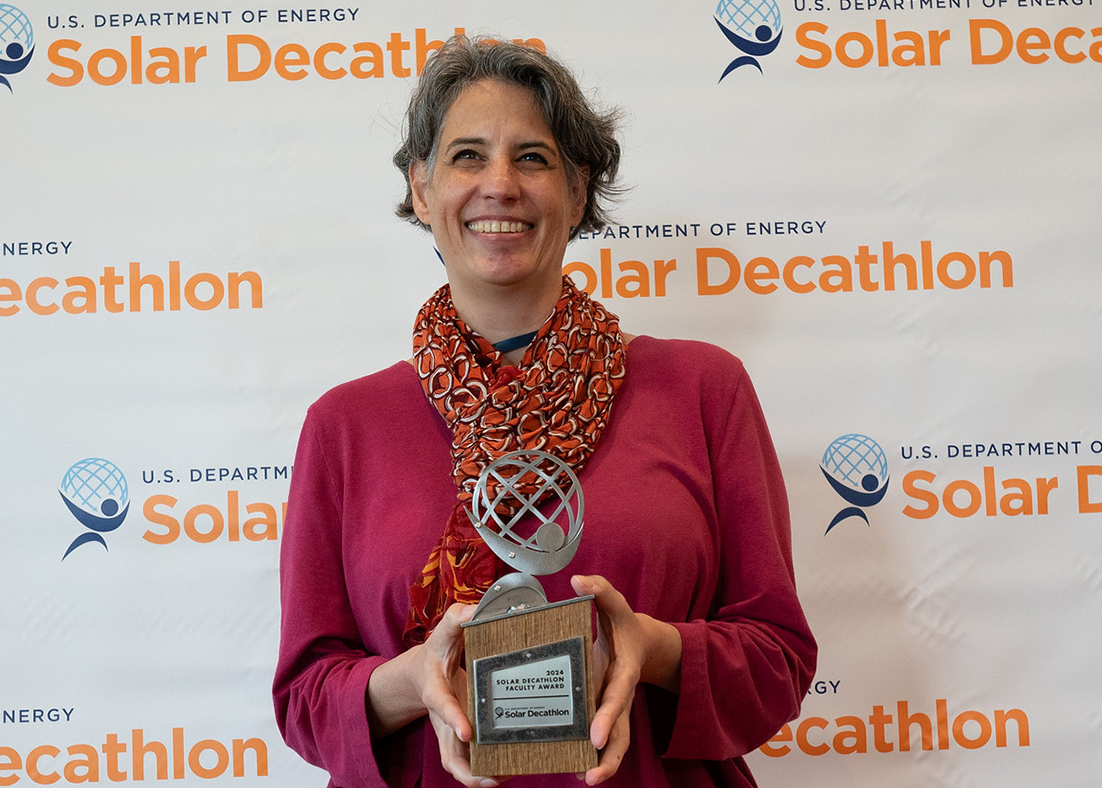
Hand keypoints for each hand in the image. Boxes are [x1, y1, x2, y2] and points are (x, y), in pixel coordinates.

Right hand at [415, 604, 506, 787]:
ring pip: (461, 767)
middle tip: (495, 776)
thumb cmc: (437, 654)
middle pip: (449, 756)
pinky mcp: (463, 737)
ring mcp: (451, 732)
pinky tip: (513, 766)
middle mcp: (443, 719)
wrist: (423, 673)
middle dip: (469, 772)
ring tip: (511, 774)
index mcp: (435, 691)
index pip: (442, 707)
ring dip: (482, 777)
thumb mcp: (443, 633)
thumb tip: (475, 609)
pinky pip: (473, 761)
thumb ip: (456, 619)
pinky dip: (488, 770)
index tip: (467, 732)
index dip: (453, 719)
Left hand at [569, 575, 667, 785]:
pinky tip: (574, 769)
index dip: (608, 714)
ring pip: (616, 743)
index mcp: (625, 671)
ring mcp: (615, 709)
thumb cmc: (624, 626)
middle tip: (591, 775)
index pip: (618, 694)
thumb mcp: (616, 604)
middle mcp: (621, 695)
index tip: (595, 735)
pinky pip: (605, 741)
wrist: (643, 644)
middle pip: (620, 730)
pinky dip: (595, 758)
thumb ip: (600, 590)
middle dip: (608, 755)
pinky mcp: (606, 715)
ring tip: (584, 780)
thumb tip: (578, 580)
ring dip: (604, 765)